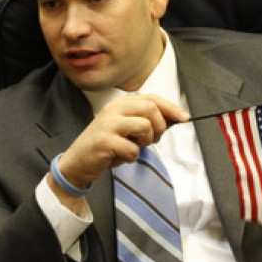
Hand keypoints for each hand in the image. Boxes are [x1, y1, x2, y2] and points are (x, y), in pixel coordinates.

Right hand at [53, 94, 188, 194]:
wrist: (78, 162)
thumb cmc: (107, 146)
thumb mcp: (127, 129)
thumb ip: (147, 121)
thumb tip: (176, 118)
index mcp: (120, 104)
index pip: (152, 98)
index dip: (171, 108)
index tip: (184, 118)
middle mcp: (114, 109)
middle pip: (151, 108)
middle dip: (159, 126)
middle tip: (152, 140)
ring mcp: (108, 124)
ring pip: (144, 126)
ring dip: (145, 142)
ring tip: (133, 147)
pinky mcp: (104, 141)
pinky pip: (132, 149)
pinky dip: (131, 157)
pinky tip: (120, 157)